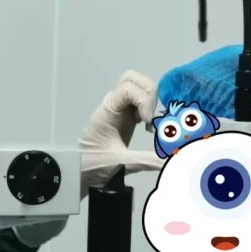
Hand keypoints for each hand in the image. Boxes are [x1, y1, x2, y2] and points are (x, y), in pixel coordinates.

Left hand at [79, 70, 164, 194]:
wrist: (80, 172)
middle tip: (152, 117)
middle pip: (132, 79)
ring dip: (150, 100)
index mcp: (107, 112)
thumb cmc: (93, 165)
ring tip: (151, 122)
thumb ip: (147, 161)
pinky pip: (140, 102)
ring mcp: (119, 109)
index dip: (143, 99)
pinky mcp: (126, 116)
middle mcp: (113, 106)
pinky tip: (149, 127)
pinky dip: (149, 109)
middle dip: (149, 94)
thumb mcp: (121, 163)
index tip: (146, 122)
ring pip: (137, 88)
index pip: (127, 87)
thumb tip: (170, 161)